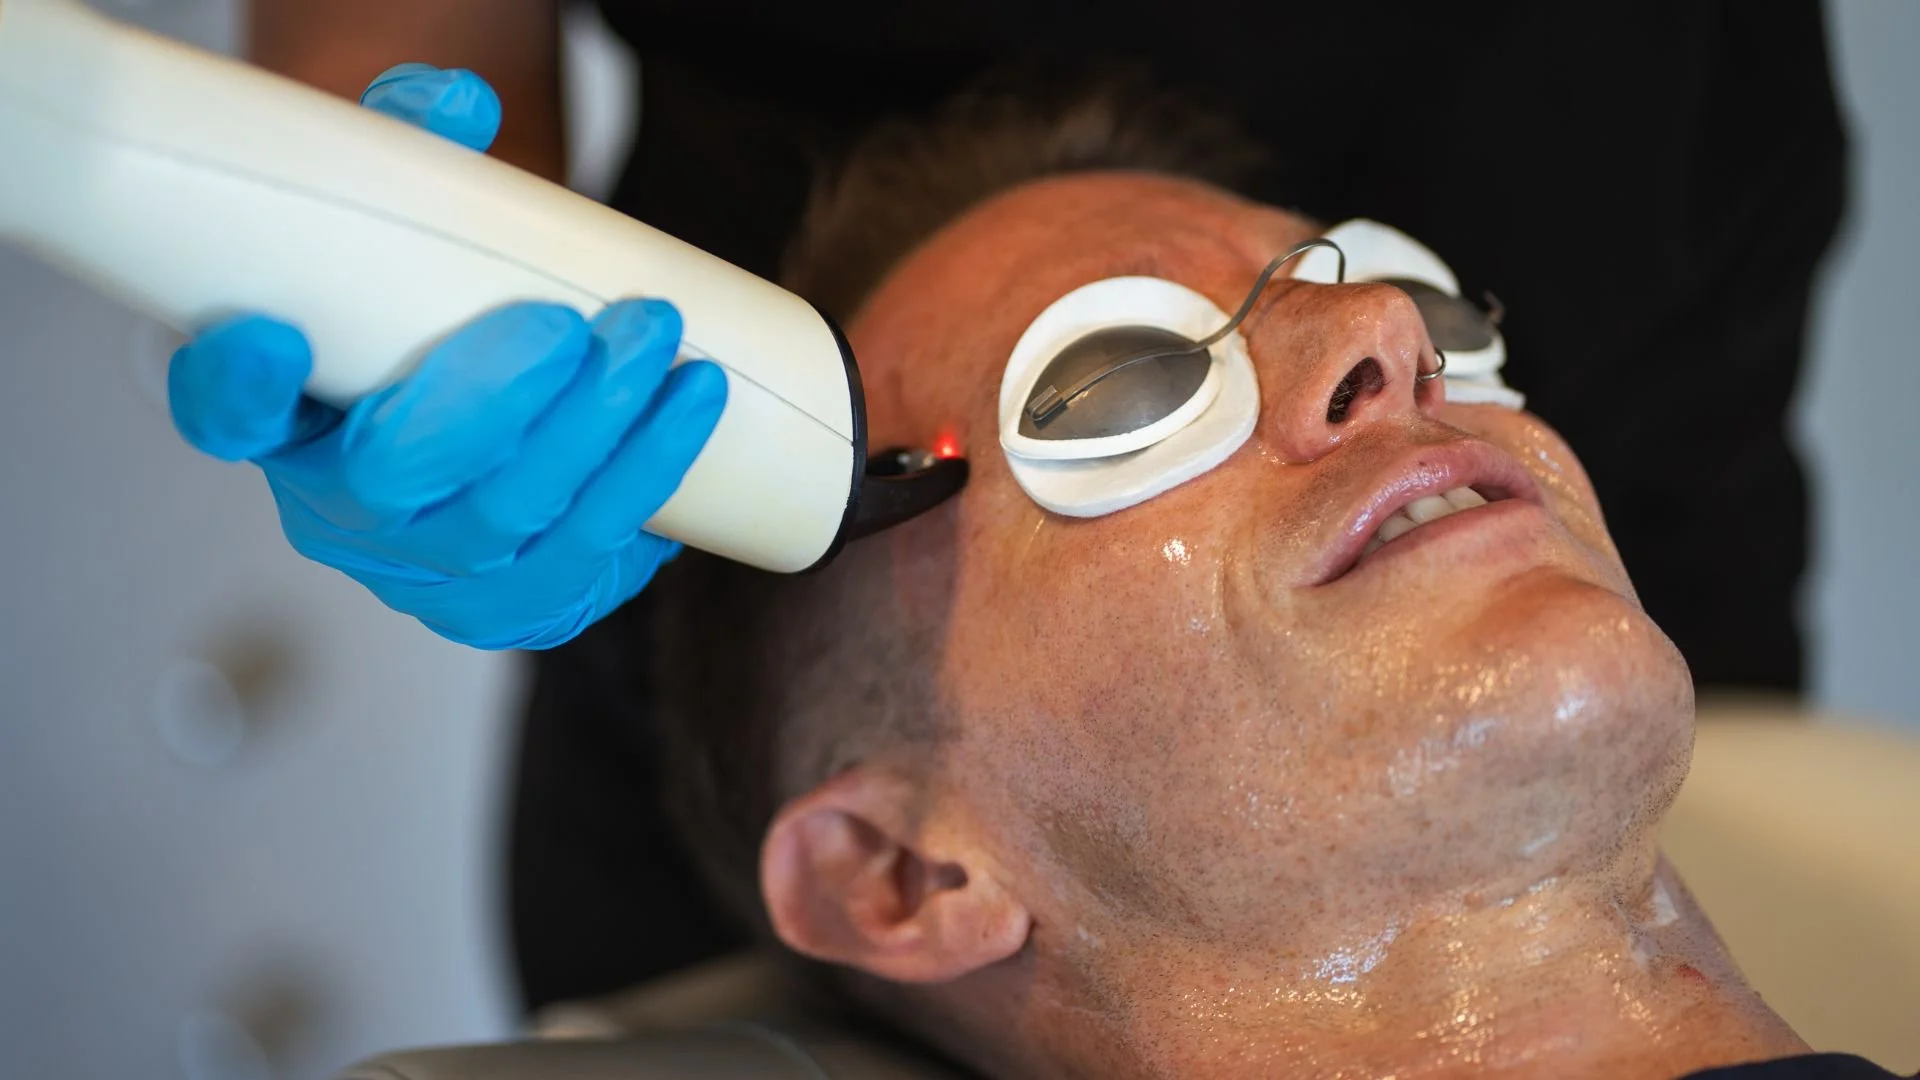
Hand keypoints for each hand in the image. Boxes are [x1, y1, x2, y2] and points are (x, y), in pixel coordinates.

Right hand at [167, 66, 726, 648]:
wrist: (491, 409)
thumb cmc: (434, 312)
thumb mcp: (408, 230)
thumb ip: (415, 152)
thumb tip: (463, 104)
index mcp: (280, 422)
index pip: (226, 416)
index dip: (237, 388)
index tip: (267, 335)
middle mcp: (334, 513)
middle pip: (398, 479)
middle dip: (508, 403)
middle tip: (598, 326)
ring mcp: (419, 575)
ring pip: (509, 531)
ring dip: (610, 451)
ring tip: (683, 367)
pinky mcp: (504, 610)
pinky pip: (575, 576)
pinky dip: (640, 503)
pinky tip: (685, 438)